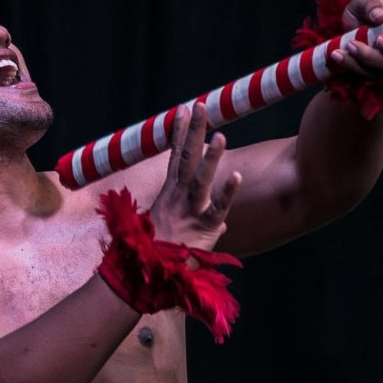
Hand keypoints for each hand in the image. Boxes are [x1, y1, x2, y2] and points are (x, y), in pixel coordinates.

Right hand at [151, 102, 240, 250]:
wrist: (145, 277)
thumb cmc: (155, 258)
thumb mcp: (171, 236)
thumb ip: (200, 227)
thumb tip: (224, 227)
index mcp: (168, 197)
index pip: (174, 159)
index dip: (179, 134)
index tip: (183, 111)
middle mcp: (178, 200)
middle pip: (185, 159)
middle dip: (193, 132)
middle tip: (199, 105)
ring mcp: (190, 212)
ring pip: (200, 179)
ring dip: (210, 157)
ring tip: (221, 135)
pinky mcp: (202, 229)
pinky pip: (217, 209)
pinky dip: (227, 193)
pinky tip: (237, 177)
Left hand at [329, 0, 382, 77]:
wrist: (355, 24)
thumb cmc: (369, 9)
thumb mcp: (367, 0)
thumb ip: (371, 4)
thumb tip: (379, 16)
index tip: (381, 40)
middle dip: (375, 57)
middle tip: (354, 44)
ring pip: (380, 72)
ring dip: (358, 61)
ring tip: (343, 46)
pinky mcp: (378, 75)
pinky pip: (365, 75)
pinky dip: (350, 65)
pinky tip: (336, 54)